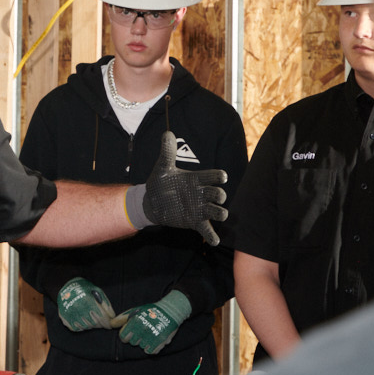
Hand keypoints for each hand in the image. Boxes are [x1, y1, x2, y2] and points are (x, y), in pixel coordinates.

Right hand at [56, 277, 115, 330]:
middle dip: (101, 324)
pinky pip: (78, 328)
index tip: (110, 324)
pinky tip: (83, 319)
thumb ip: (105, 303)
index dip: (108, 322)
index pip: (102, 318)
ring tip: (92, 318)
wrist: (66, 288)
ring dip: (92, 325)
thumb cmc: (84, 289)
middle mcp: (78, 309)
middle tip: (102, 321)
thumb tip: (112, 317)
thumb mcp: (97, 291)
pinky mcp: (65, 320)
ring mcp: (71, 315)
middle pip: (95, 323)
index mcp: (87, 301)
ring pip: (87, 327)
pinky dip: (83, 326)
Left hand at [110, 289, 190, 354]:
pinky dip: (152, 348)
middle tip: (142, 331)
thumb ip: (122, 318)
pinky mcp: (161, 342)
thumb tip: (110, 324)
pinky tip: (154, 339)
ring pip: (142, 347)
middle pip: (132, 343)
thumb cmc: (150, 311)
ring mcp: (152, 337)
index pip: (123, 337)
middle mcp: (143, 330)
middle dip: (135, 338)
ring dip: (144, 342)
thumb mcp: (135, 311)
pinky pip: (151, 351)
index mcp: (135, 322)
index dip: (125, 335)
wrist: (170, 311)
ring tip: (149, 333)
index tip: (130, 332)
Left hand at [142, 131, 227, 245]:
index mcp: (196, 179)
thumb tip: (167, 133)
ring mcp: (199, 208)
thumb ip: (167, 152)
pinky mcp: (194, 221)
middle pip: (218, 194)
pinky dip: (211, 235)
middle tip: (218, 196)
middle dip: (220, 195)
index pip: (212, 176)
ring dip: (220, 213)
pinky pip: (206, 229)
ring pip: (216, 211)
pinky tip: (214, 241)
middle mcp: (201, 194)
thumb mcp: (162, 167)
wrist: (152, 201)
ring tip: (221, 214)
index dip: (218, 176)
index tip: (222, 176)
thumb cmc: (161, 182)